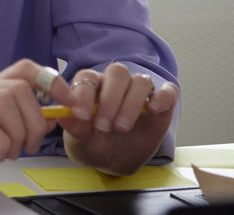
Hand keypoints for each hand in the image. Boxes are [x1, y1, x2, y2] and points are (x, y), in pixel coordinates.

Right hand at [0, 59, 70, 189]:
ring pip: (4, 100)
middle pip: (19, 86)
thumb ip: (11, 125)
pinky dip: (1, 143)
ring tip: (11, 151)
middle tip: (31, 145)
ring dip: (19, 132)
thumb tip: (50, 119)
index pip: (22, 69)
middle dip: (37, 119)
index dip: (52, 83)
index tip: (68, 104)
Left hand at [58, 62, 178, 174]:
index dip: (84, 93)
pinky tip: (154, 109)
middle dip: (110, 98)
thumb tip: (64, 115)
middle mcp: (115, 84)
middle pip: (117, 72)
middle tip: (104, 125)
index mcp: (91, 87)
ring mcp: (139, 92)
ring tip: (121, 127)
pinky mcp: (162, 104)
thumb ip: (75, 128)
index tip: (81, 114)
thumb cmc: (94, 145)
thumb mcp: (81, 142)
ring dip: (131, 103)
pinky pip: (168, 90)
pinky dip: (163, 96)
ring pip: (140, 81)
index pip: (87, 77)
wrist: (116, 161)